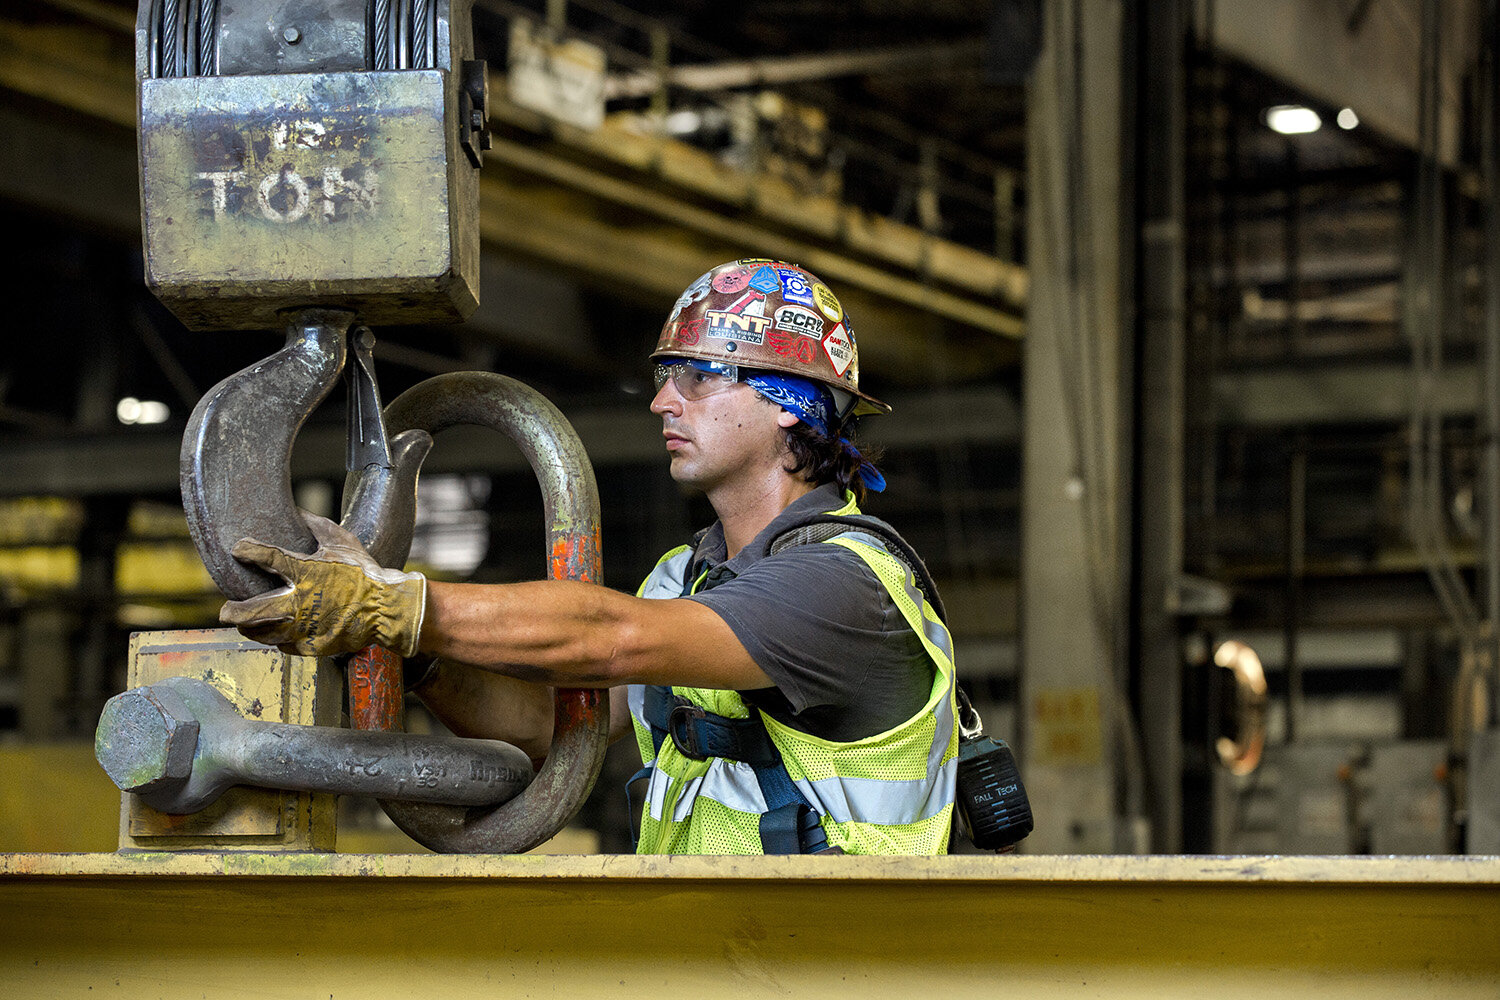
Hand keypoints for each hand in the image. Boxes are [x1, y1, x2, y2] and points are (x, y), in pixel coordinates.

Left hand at [219, 512, 425, 657]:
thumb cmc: (364, 572)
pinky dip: (276, 639)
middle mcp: (299, 602)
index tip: (238, 550)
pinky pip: (284, 645)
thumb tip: (296, 510)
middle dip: (232, 611)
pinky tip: (275, 633)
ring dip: (248, 628)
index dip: (247, 551)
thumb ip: (316, 526)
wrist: (386, 608)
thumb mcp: (342, 541)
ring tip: (244, 625)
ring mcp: (304, 627)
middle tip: (226, 609)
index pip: (266, 558)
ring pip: (262, 634)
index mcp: (305, 572)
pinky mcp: (311, 645)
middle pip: (250, 611)